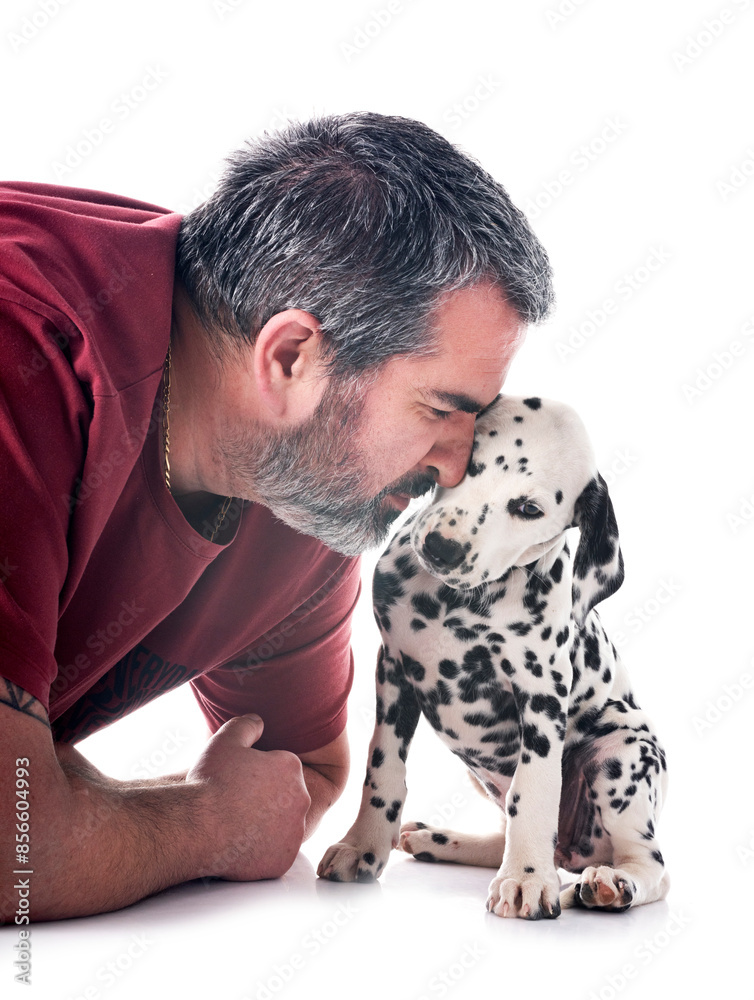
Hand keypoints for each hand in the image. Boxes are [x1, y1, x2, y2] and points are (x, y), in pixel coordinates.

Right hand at [187, 714, 309, 880]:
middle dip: (265, 799)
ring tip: (237, 824)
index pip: (279, 769)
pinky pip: (276, 853)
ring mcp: (295, 831)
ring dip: (266, 825)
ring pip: (283, 825)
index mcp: (291, 767)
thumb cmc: (210, 782)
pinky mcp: (284, 859)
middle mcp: (301, 798)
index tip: (238, 783)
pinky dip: (263, 851)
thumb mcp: (225, 741)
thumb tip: (259, 721)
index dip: (256, 775)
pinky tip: (242, 845)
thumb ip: (246, 725)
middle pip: (284, 797)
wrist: (197, 827)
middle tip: (236, 804)